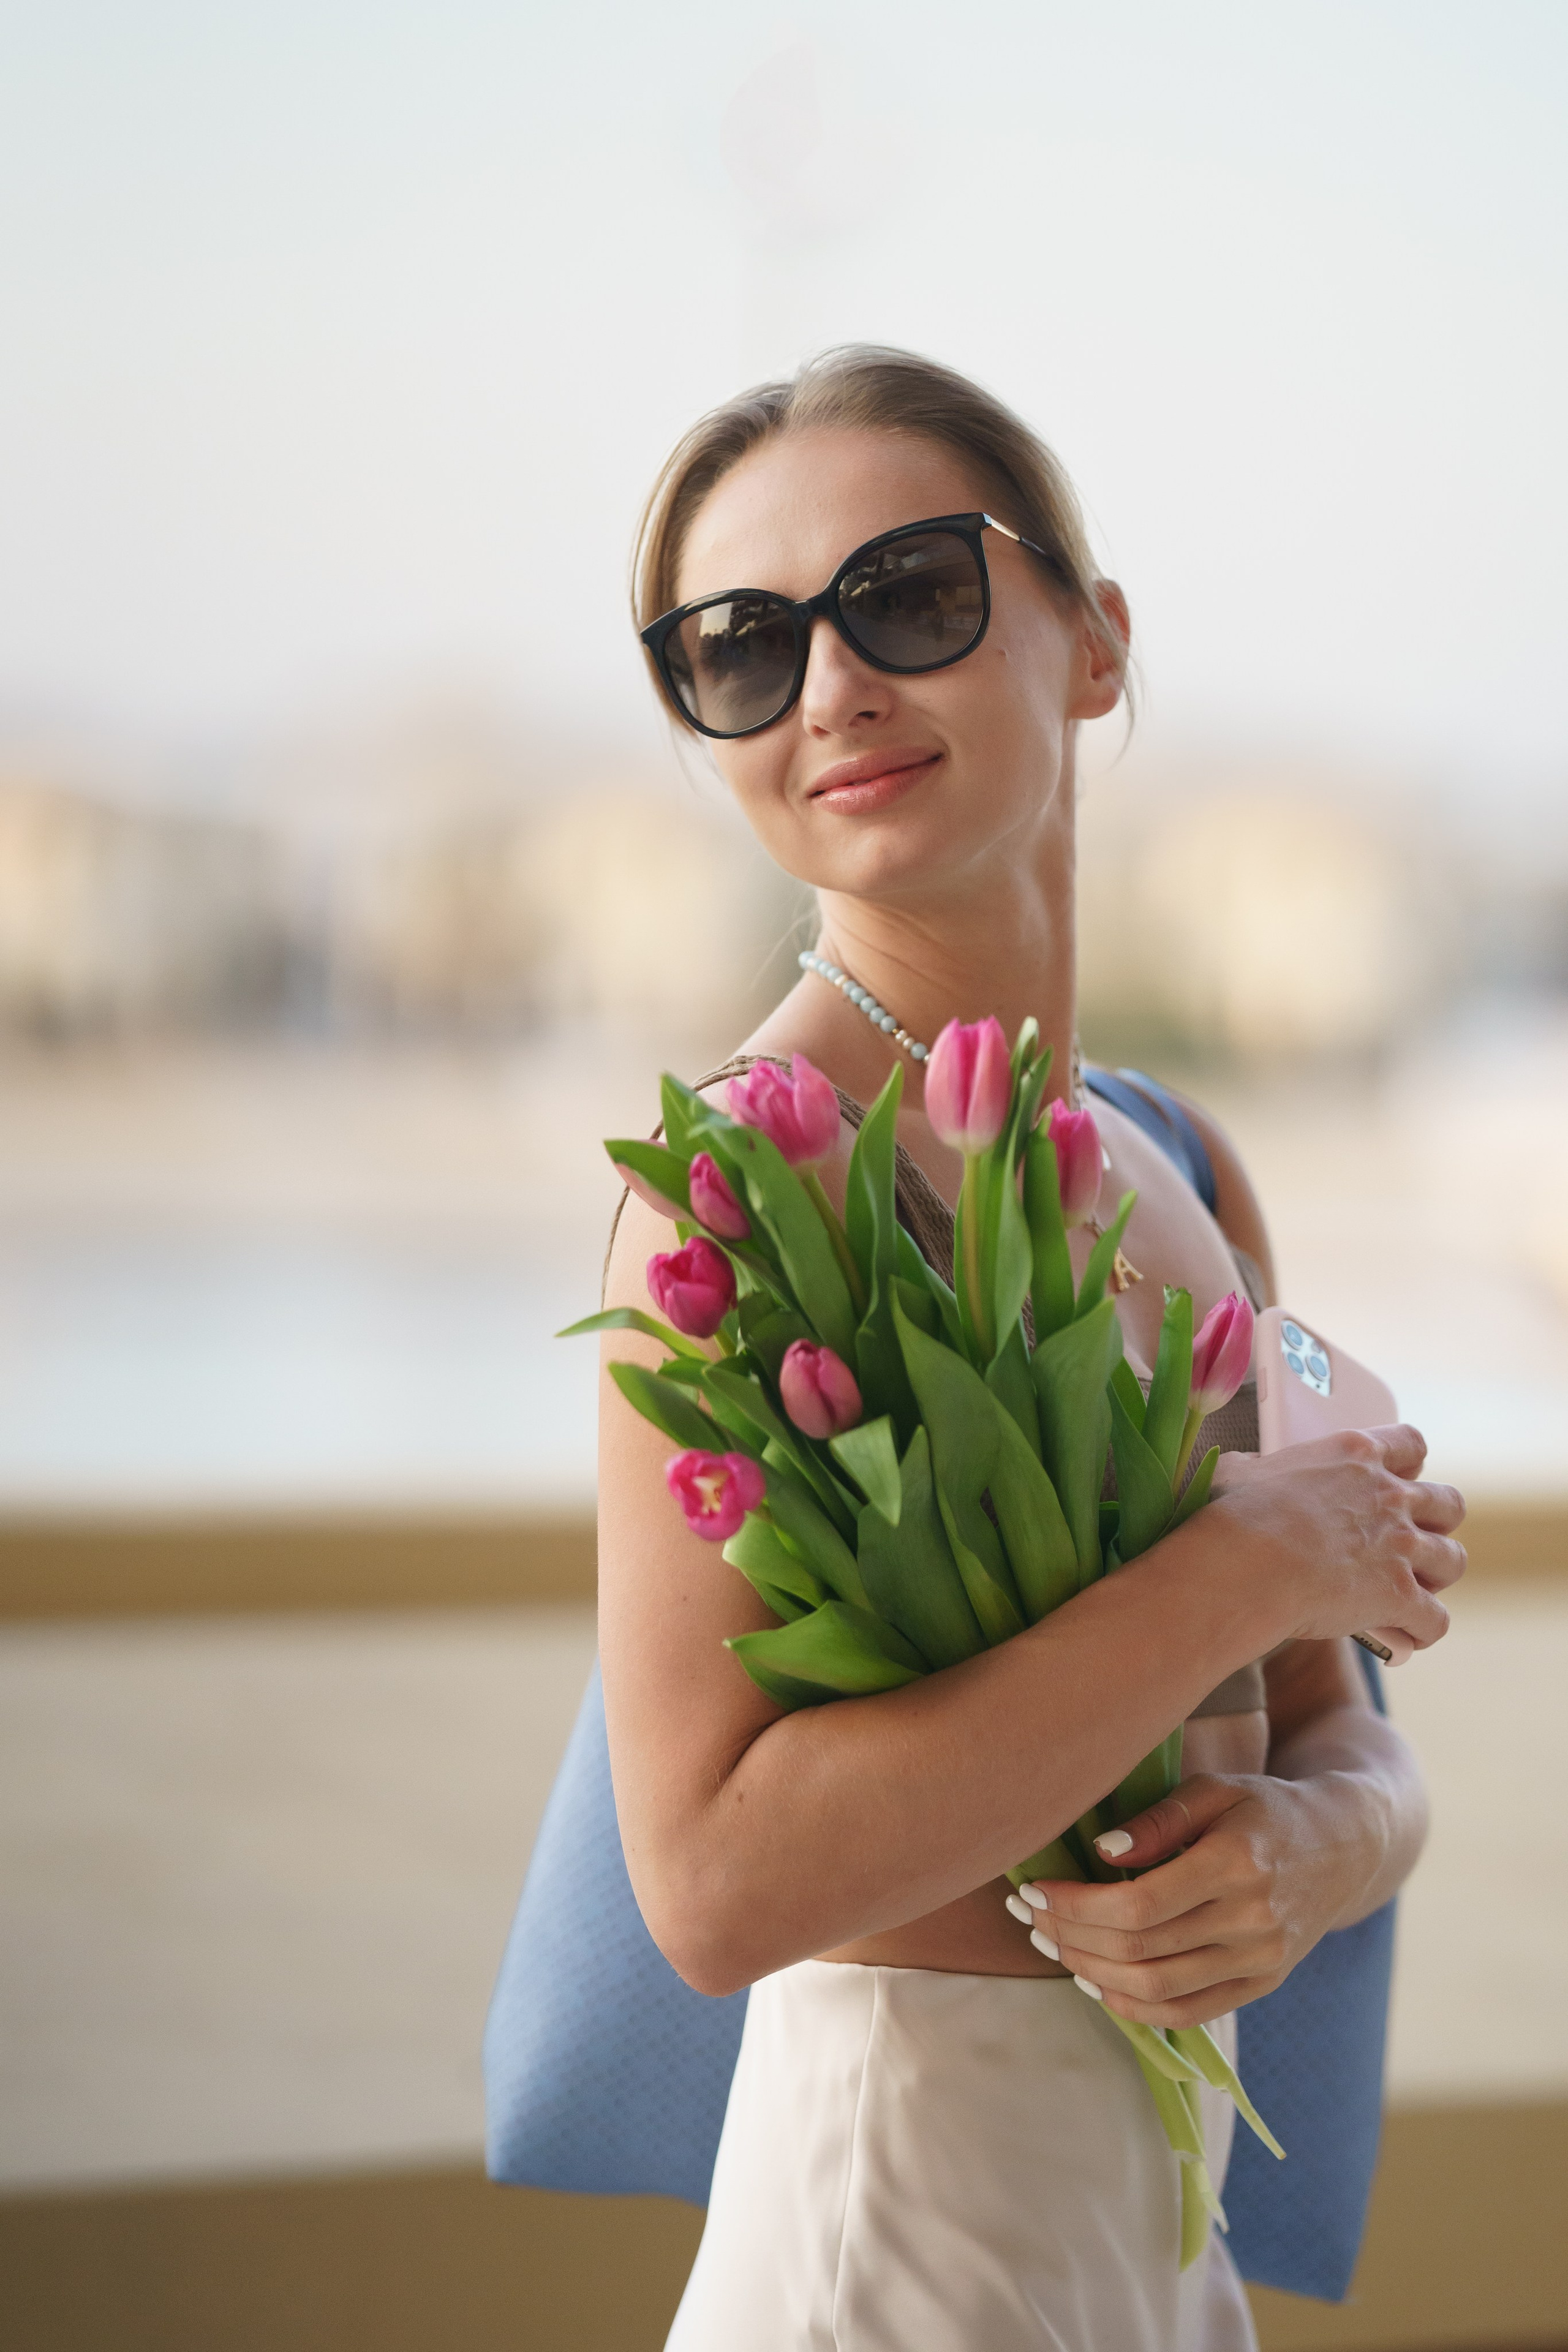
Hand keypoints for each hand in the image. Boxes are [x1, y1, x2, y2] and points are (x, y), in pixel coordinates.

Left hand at [1021, 1773, 1357, 2028]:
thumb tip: (1100, 1854)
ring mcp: (1261, 1961)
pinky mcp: (1262, 1986)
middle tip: (1028, 1917)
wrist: (1342, 1848)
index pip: (1139, 1904)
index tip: (1033, 1890)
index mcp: (1237, 1864)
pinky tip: (1096, 1981)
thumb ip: (1159, 1819)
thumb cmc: (1263, 1809)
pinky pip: (1187, 2013)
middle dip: (1071, 1936)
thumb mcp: (1215, 1789)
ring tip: (1052, 1945)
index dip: (1076, 1905)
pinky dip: (1134, 2006)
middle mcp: (1252, 1921)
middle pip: (1141, 1949)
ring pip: (1158, 1988)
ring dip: (1092, 1972)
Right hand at [1208, 1423, 1463, 1652]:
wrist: (1246, 1564)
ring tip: (1415, 1592)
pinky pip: (1436, 1619)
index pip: (1411, 1443)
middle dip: (1437, 1523)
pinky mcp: (1401, 1595)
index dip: (1411, 1464)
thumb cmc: (1233, 1514)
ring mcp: (1401, 1546)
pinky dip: (1424, 1630)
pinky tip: (1407, 1637)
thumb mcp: (1241, 1471)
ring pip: (1453, 1560)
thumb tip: (1245, 1474)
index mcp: (1356, 1454)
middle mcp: (1390, 1495)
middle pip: (1448, 1503)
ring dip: (1437, 1577)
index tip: (1399, 1479)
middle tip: (1410, 1541)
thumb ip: (1258, 1468)